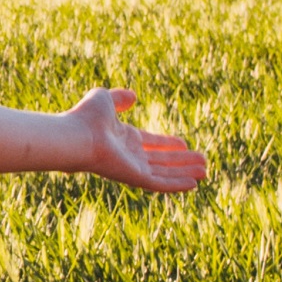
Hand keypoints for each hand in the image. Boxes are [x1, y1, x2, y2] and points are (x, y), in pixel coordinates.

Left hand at [67, 87, 207, 192]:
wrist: (76, 136)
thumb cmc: (86, 117)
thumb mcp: (104, 98)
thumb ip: (119, 98)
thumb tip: (133, 97)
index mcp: (122, 137)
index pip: (150, 143)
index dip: (167, 144)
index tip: (184, 144)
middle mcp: (128, 155)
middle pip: (160, 160)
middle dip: (181, 161)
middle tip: (202, 162)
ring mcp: (131, 168)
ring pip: (163, 173)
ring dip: (184, 172)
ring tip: (205, 171)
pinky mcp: (134, 178)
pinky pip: (159, 184)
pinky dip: (176, 185)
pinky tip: (194, 184)